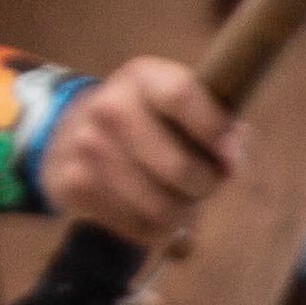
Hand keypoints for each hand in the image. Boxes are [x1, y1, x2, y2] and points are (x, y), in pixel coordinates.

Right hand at [47, 58, 239, 244]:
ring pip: (160, 207)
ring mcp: (89, 148)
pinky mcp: (76, 184)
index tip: (228, 157)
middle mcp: (110, 108)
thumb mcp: (182, 105)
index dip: (215, 131)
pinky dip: (155, 226)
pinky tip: (152, 206)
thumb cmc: (152, 122)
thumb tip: (229, 165)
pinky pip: (136, 225)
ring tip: (181, 197)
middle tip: (206, 182)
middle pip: (178, 168)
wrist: (76, 131)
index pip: (182, 96)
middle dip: (205, 185)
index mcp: (143, 78)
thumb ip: (220, 127)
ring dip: (182, 211)